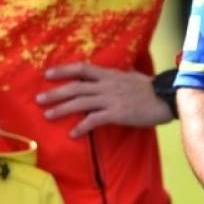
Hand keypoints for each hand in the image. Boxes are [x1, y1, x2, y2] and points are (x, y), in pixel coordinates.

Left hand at [39, 62, 171, 136]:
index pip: (82, 69)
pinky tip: (72, 134)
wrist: (165, 98)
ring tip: (48, 115)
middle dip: (55, 93)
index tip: (47, 74)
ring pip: (80, 103)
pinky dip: (82, 127)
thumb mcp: (133, 76)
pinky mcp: (117, 113)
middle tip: (39, 99)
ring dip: (62, 109)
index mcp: (109, 74)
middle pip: (75, 87)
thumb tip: (121, 69)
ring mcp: (110, 99)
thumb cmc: (150, 88)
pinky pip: (94, 120)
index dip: (63, 70)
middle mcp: (106, 85)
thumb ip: (122, 73)